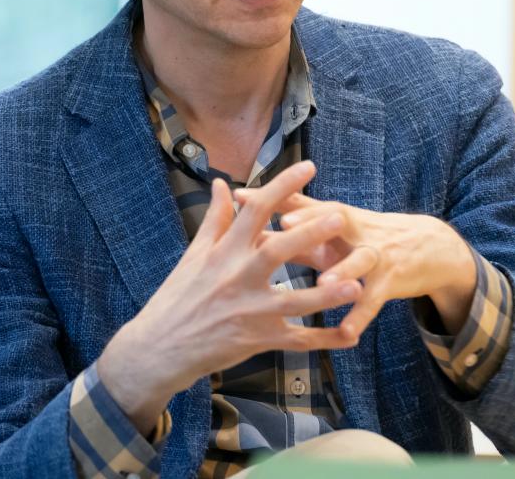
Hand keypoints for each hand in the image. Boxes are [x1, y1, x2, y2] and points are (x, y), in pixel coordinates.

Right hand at [98, 161, 362, 434]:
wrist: (158, 348)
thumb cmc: (177, 298)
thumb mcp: (194, 254)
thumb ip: (215, 218)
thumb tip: (221, 183)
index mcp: (223, 253)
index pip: (255, 210)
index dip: (282, 187)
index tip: (308, 167)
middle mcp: (237, 279)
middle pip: (277, 252)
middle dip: (309, 235)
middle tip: (340, 218)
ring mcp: (249, 312)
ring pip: (293, 301)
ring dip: (325, 294)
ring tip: (356, 284)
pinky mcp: (257, 340)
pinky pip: (296, 340)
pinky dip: (324, 339)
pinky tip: (350, 334)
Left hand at [250, 193, 477, 338]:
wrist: (426, 245)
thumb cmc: (364, 235)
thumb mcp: (332, 224)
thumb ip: (293, 217)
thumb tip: (247, 211)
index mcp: (334, 215)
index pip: (302, 201)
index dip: (273, 198)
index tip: (243, 197)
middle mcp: (354, 229)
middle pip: (333, 220)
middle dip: (309, 223)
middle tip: (283, 227)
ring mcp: (375, 254)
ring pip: (359, 260)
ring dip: (342, 271)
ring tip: (323, 284)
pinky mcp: (392, 280)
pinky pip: (375, 299)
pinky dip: (361, 315)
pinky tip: (346, 333)